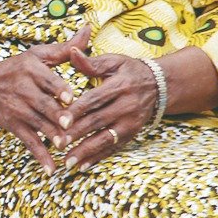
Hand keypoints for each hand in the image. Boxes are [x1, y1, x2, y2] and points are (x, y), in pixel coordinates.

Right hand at [0, 25, 90, 173]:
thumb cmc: (17, 68)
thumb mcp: (38, 55)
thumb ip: (66, 48)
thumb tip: (89, 30)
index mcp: (30, 70)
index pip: (47, 80)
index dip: (58, 89)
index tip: (70, 97)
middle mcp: (22, 90)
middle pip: (42, 104)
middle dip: (55, 115)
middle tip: (69, 123)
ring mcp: (18, 110)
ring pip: (37, 124)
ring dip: (51, 136)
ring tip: (65, 145)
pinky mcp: (15, 127)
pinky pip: (29, 142)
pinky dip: (40, 157)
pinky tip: (52, 169)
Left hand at [56, 48, 158, 173]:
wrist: (159, 85)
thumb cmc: (129, 71)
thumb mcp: (113, 61)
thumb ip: (91, 62)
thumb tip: (71, 51)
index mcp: (119, 86)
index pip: (94, 100)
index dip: (77, 111)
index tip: (60, 120)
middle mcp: (127, 106)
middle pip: (98, 122)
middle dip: (77, 134)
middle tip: (57, 143)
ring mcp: (131, 123)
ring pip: (105, 139)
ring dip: (86, 152)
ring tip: (67, 162)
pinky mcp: (132, 134)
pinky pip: (113, 148)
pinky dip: (98, 158)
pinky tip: (82, 166)